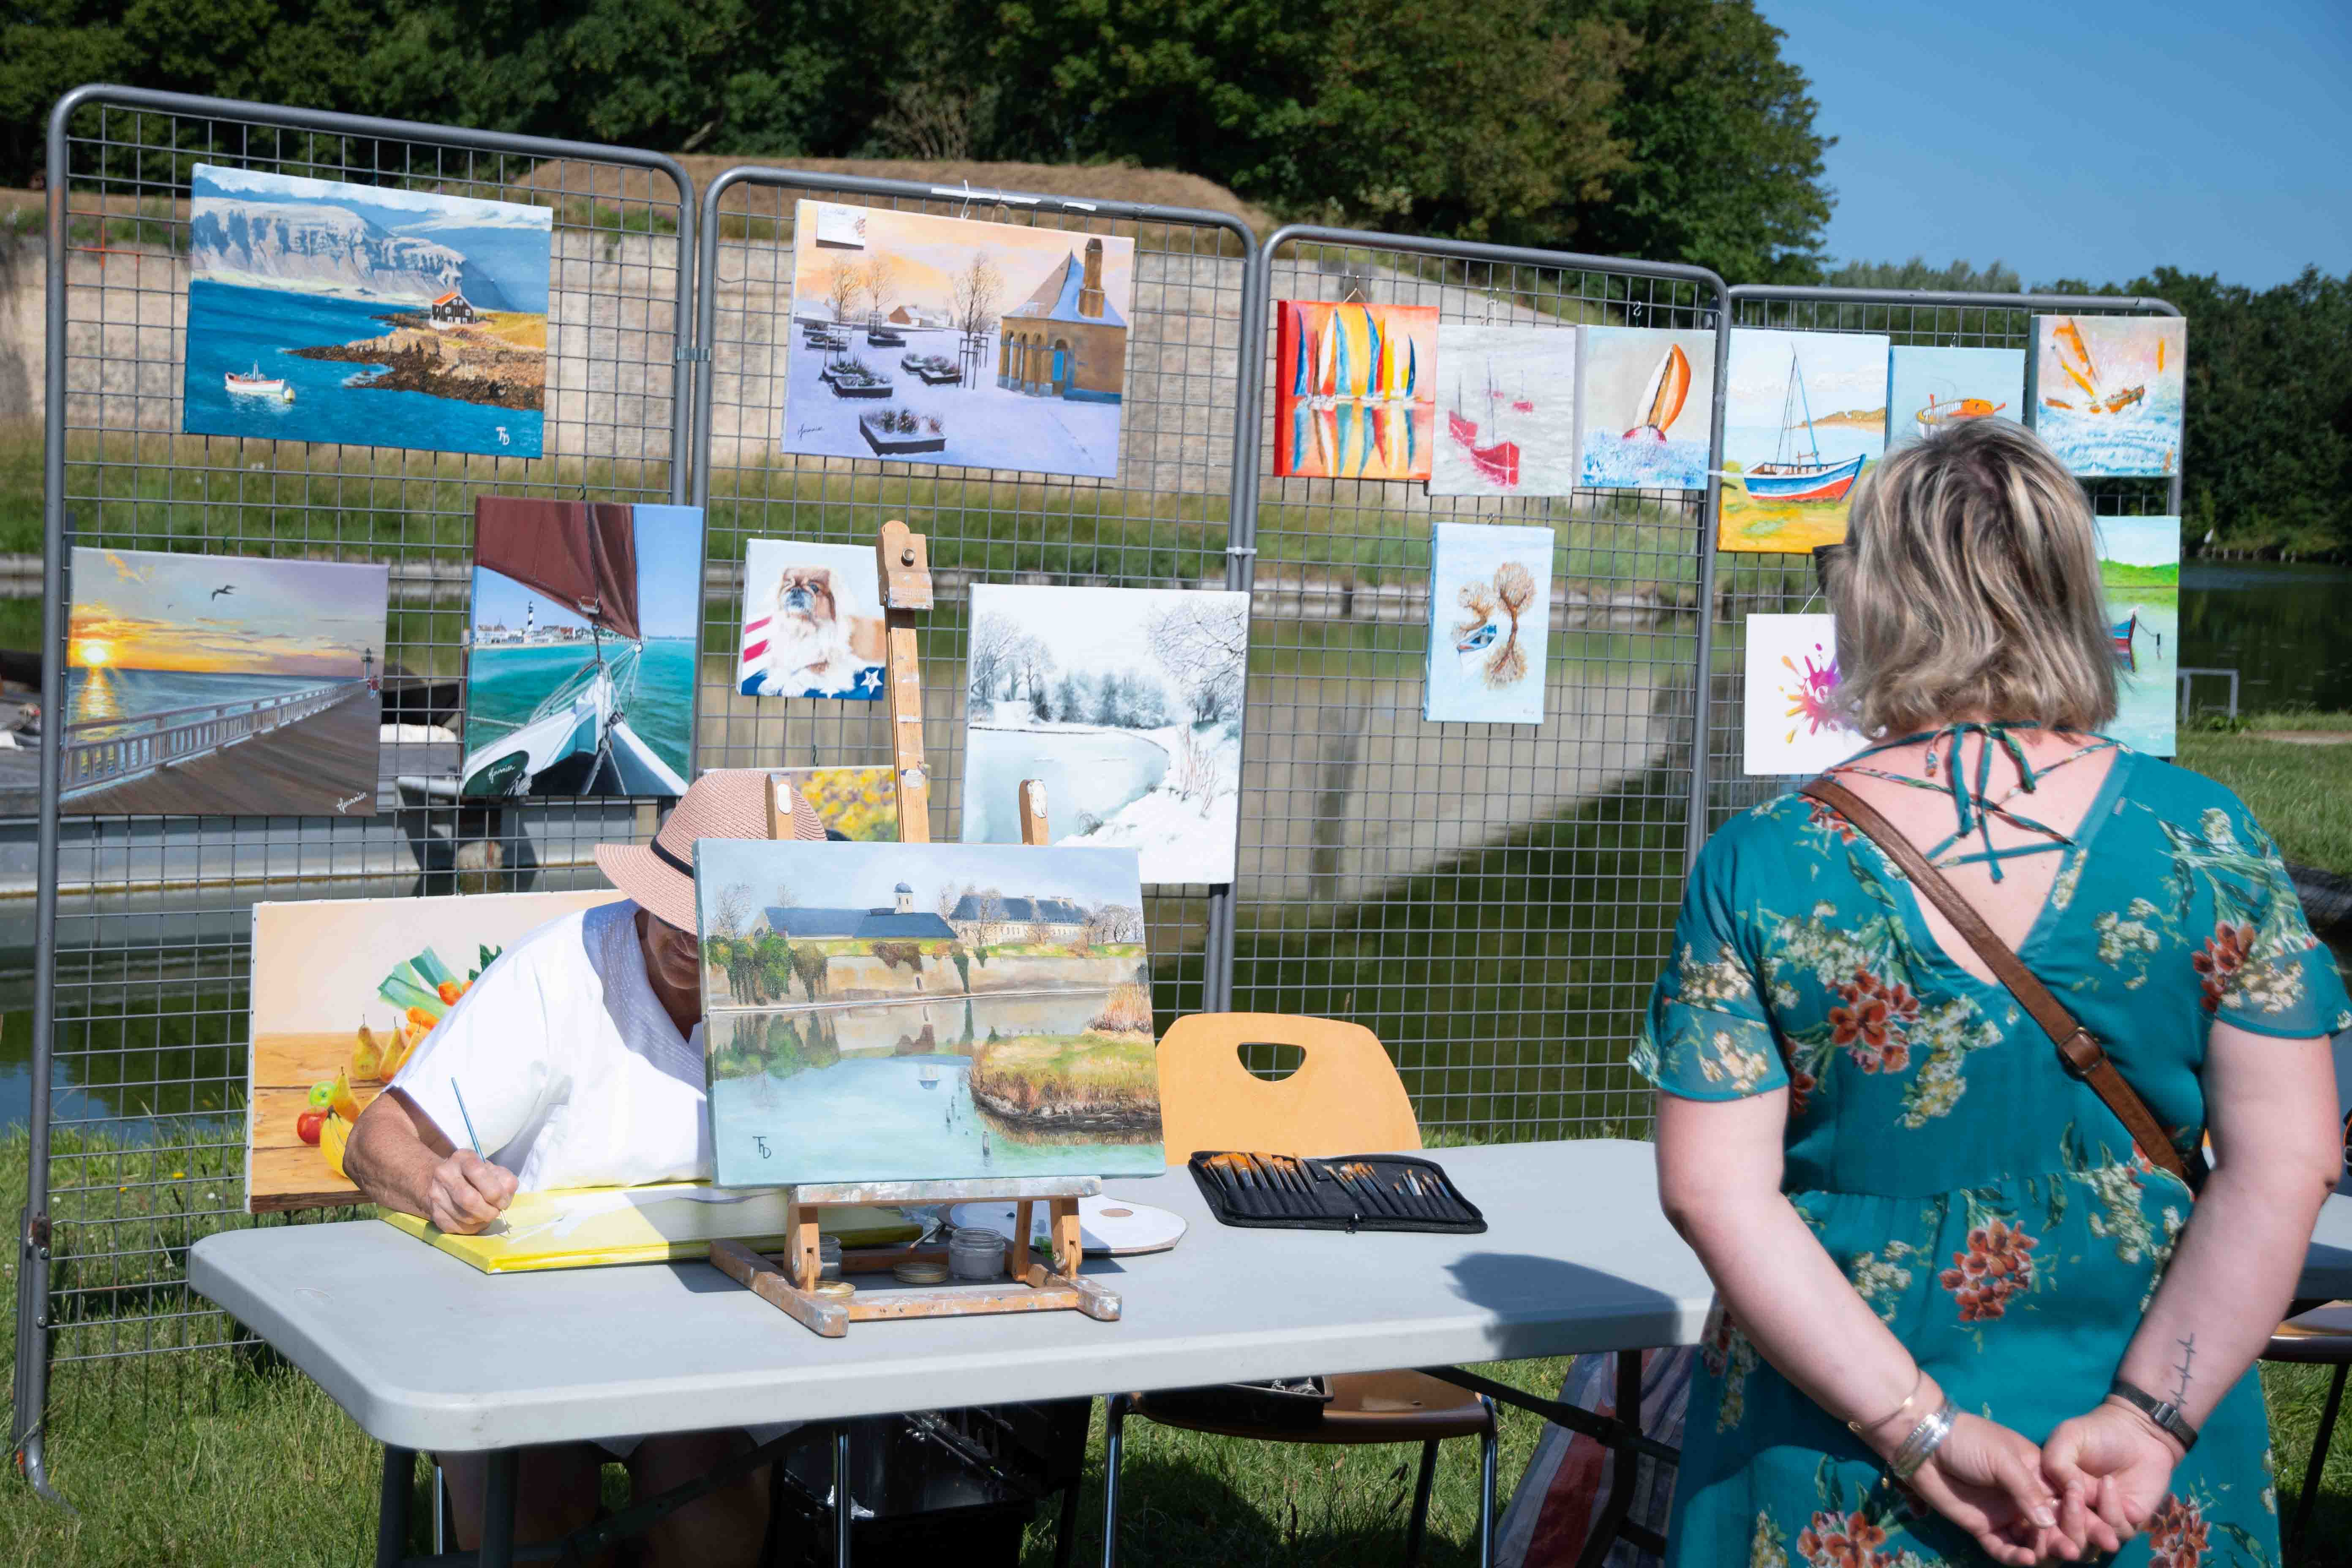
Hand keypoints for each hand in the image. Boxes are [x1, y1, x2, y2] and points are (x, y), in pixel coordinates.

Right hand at [424, 1150, 515, 1234]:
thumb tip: (503, 1200)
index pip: (478, 1172)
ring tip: (486, 1213)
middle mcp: (444, 1174)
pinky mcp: (435, 1213)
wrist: (449, 1182)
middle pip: (468, 1199)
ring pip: (464, 1217)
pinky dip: (473, 1228)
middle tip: (496, 1212)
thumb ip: (505, 1181)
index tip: (502, 1202)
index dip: (495, 1191)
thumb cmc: (478, 1176)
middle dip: (488, 1211)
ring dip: (482, 1220)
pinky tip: (476, 1219)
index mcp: (463, 1158)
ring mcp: (436, 1194)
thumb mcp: (494, 1170)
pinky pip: (459, 1228)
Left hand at [1903, 1413, 2079, 1564]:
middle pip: (2056, 1527)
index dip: (2088, 1517)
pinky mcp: (1984, 1527)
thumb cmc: (1969, 1440)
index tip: (2109, 1533)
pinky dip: (2016, 1557)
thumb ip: (2028, 1490)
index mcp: (2039, 1476)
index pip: (2070, 1501)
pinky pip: (2004, 1549)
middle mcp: (2026, 1499)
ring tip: (2059, 1555)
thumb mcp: (2004, 1458)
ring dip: (2046, 1550)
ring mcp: (2006, 1515)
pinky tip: (2026, 1560)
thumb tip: (2051, 1524)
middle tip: (2080, 1550)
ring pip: (2033, 1542)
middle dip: (2071, 1538)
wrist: (1925, 1442)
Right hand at [2040, 1400, 2183, 1553]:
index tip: (2046, 1507)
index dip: (2039, 1524)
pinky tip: (2112, 1485)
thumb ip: (2057, 1462)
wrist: (2138, 1433)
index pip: (2040, 1519)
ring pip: (2094, 1539)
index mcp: (2052, 1494)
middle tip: (2074, 1499)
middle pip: (2067, 1538)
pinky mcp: (2127, 1522)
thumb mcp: (2067, 1437)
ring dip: (2094, 1520)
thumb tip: (2068, 1493)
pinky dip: (2116, 1510)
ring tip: (2103, 1483)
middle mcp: (2074, 1513)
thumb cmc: (2096, 1432)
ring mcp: (2101, 1519)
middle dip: (2070, 1526)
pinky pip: (2120, 1530)